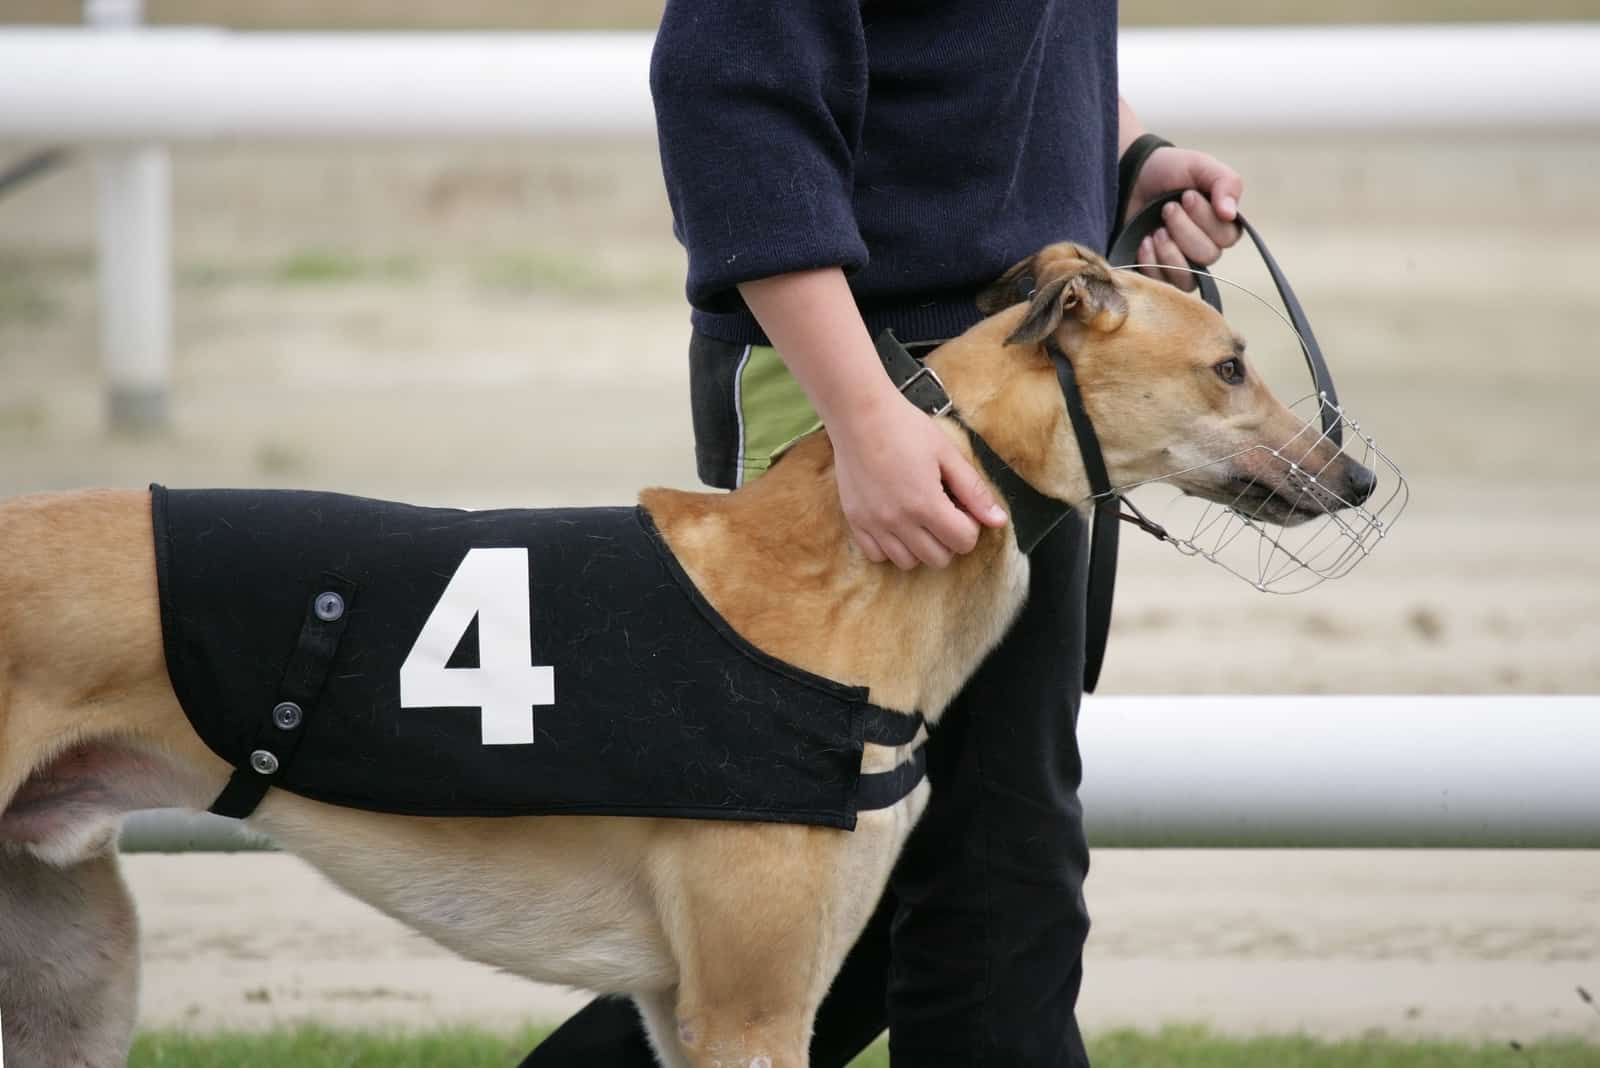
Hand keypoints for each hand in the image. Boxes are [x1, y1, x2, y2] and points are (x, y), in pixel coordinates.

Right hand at [828, 389, 1007, 569]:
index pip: (963, 542)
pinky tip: (896, 525)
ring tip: (919, 520)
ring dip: (920, 548)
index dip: (970, 526)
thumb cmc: (906, 428)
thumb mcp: (947, 454)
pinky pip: (876, 556)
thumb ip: (974, 491)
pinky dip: (890, 548)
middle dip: (949, 540)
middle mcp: (899, 520)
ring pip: (907, 563)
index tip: (961, 507)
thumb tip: (999, 520)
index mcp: (926, 503)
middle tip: (943, 513)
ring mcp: (874, 523)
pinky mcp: (855, 521)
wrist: (859, 415)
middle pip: (938, 559)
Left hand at [1125, 147, 1244, 290]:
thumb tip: (1230, 214)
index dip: (1205, 218)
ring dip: (1169, 251)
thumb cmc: (1168, 170)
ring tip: (1155, 229)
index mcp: (1221, 224)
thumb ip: (1224, 182)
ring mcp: (1181, 263)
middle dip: (1184, 230)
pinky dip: (1151, 262)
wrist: (1129, 177)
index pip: (1226, 237)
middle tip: (1167, 209)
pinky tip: (1143, 242)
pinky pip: (1162, 284)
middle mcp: (1204, 248)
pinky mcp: (1156, 274)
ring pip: (1187, 276)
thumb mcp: (1200, 165)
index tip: (1186, 195)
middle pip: (1208, 256)